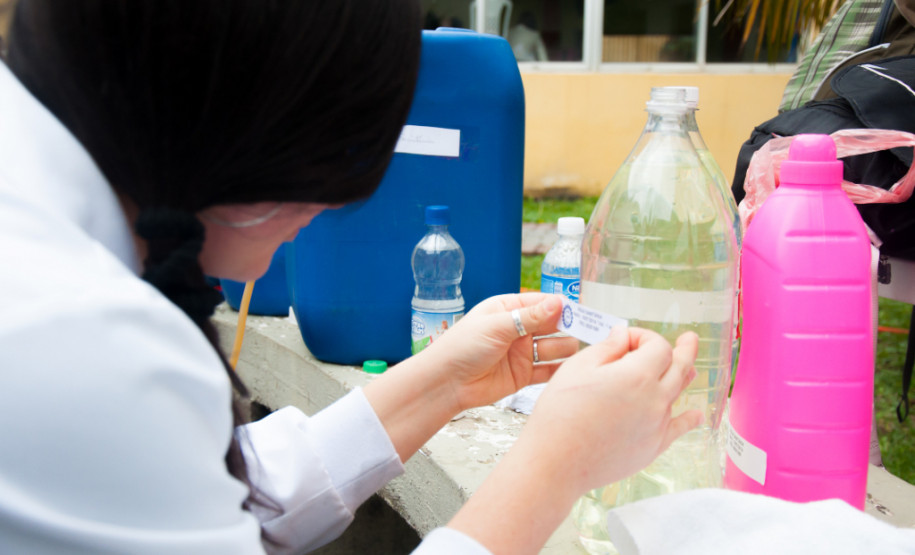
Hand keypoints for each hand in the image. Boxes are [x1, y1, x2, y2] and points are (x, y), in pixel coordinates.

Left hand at [415, 293, 577, 411]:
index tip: (584, 311)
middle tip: (589, 331)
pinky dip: (559, 369)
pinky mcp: (523, 375)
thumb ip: (530, 316)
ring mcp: (521, 353)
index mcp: (509, 309)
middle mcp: (518, 329)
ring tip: (577, 350)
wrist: (446, 382)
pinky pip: (547, 370)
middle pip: (552, 325)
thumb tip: (559, 302)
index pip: (543, 304)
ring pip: (554, 347)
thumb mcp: (497, 326)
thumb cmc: (463, 347)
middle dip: (569, 327)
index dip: (563, 307)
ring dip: (566, 348)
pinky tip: (573, 369)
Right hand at [518, 326, 700, 493]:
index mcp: (637, 375)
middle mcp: (655, 399)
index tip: (625, 339)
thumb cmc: (560, 412)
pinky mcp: (653, 447)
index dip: (644, 336)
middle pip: (679, 366)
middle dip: (683, 348)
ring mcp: (657, 425)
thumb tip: (623, 335)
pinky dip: (690, 418)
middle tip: (689, 338)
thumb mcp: (577, 367)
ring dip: (685, 376)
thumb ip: (607, 347)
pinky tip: (696, 415)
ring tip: (691, 367)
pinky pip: (679, 428)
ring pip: (678, 393)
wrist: (557, 461)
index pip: (657, 345)